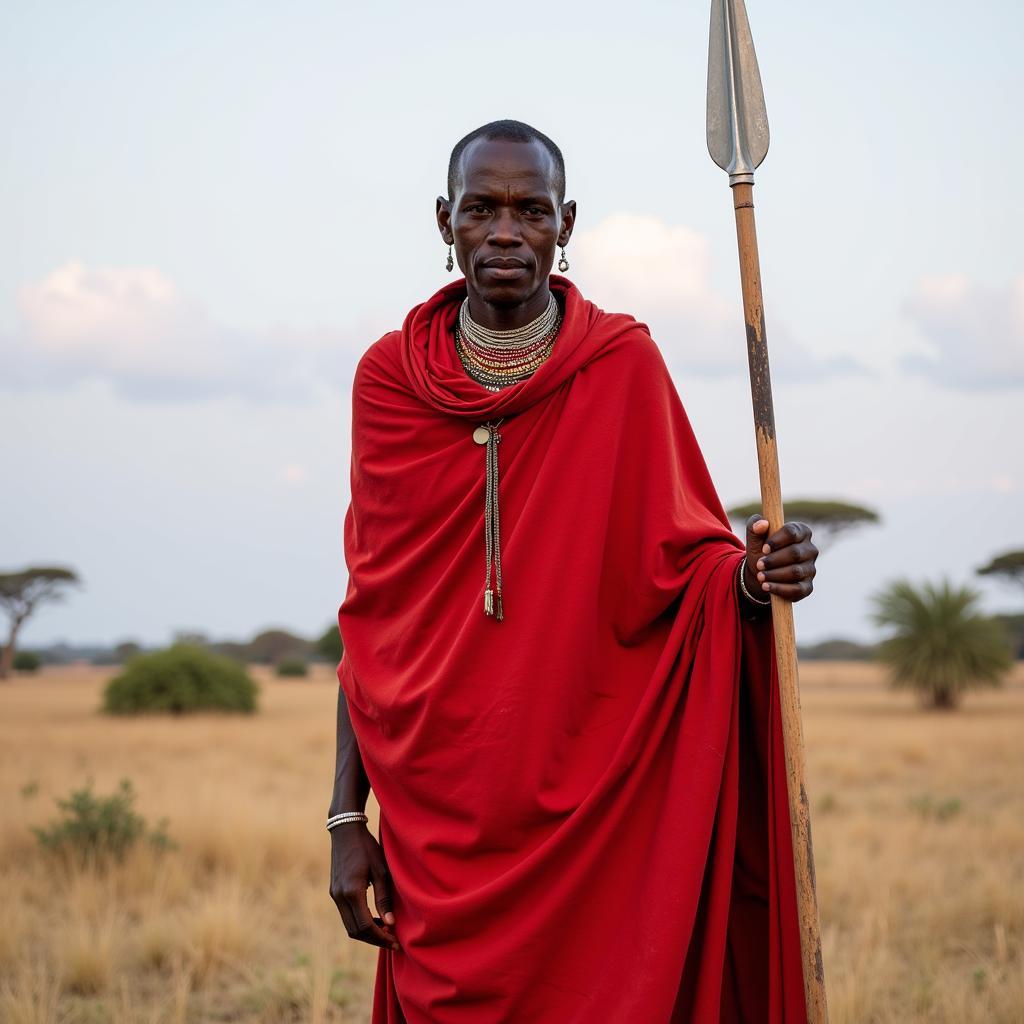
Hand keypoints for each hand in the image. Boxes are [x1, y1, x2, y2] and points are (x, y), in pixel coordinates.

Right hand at [329, 822, 399, 950]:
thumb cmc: (367, 847)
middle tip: (392, 941)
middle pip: (355, 931)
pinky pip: (346, 915)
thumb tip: (390, 923)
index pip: (365, 926)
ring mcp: (334, 895)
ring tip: (386, 931)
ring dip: (366, 932)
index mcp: (352, 892)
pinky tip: (375, 918)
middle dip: (374, 939)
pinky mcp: (334, 892)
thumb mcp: (381, 871)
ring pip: (349, 925)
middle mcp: (339, 897)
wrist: (346, 831)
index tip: (395, 942)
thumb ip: (384, 898)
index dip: (380, 937)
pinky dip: (359, 922)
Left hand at [744, 514, 817, 602]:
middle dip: (774, 560)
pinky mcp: (807, 586)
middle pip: (795, 553)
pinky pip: (797, 589)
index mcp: (801, 532)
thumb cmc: (761, 550)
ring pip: (795, 572)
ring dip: (775, 574)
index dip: (777, 541)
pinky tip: (766, 586)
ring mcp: (811, 569)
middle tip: (759, 564)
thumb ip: (754, 526)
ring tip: (760, 576)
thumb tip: (762, 524)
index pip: (792, 532)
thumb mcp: (754, 538)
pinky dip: (779, 588)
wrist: (761, 572)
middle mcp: (810, 550)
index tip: (764, 548)